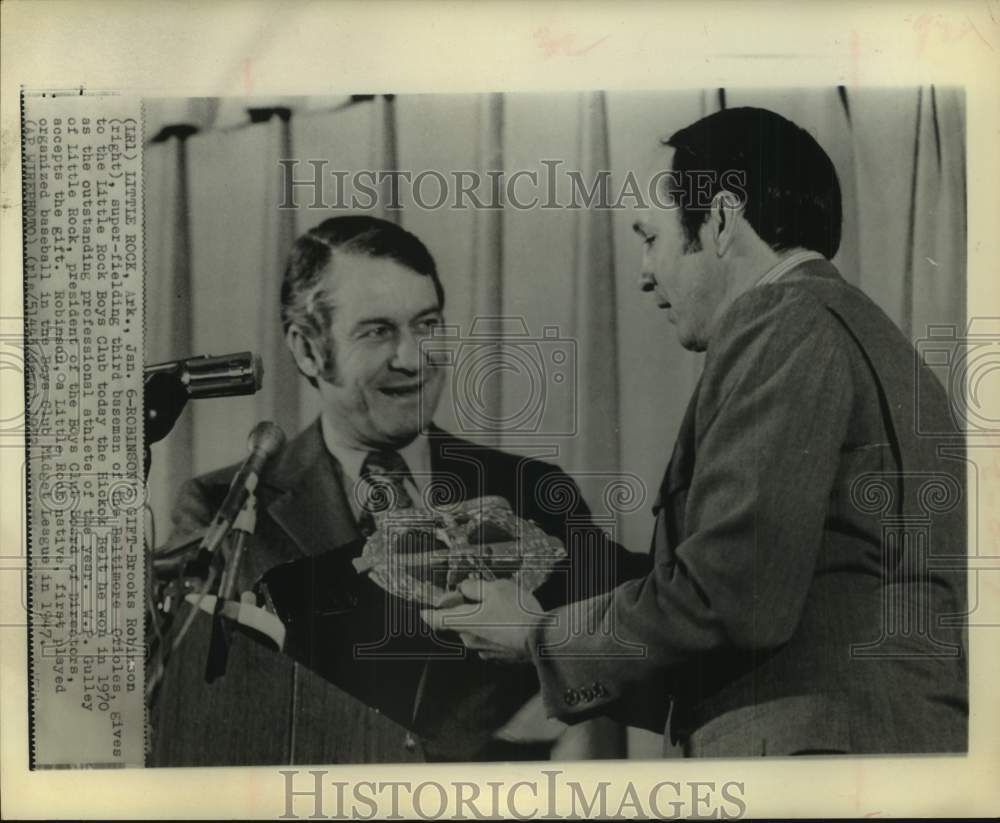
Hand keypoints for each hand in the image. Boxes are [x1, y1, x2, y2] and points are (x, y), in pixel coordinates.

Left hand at [421, 579, 544, 662]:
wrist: (543, 639)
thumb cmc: (516, 612)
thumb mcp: (494, 588)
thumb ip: (474, 587)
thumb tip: (463, 588)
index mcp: (462, 622)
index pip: (435, 620)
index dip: (428, 612)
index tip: (425, 610)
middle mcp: (469, 640)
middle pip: (458, 623)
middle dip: (465, 610)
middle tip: (479, 595)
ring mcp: (484, 651)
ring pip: (475, 631)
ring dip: (482, 620)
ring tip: (501, 606)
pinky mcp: (500, 657)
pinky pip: (491, 640)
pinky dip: (496, 630)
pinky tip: (511, 620)